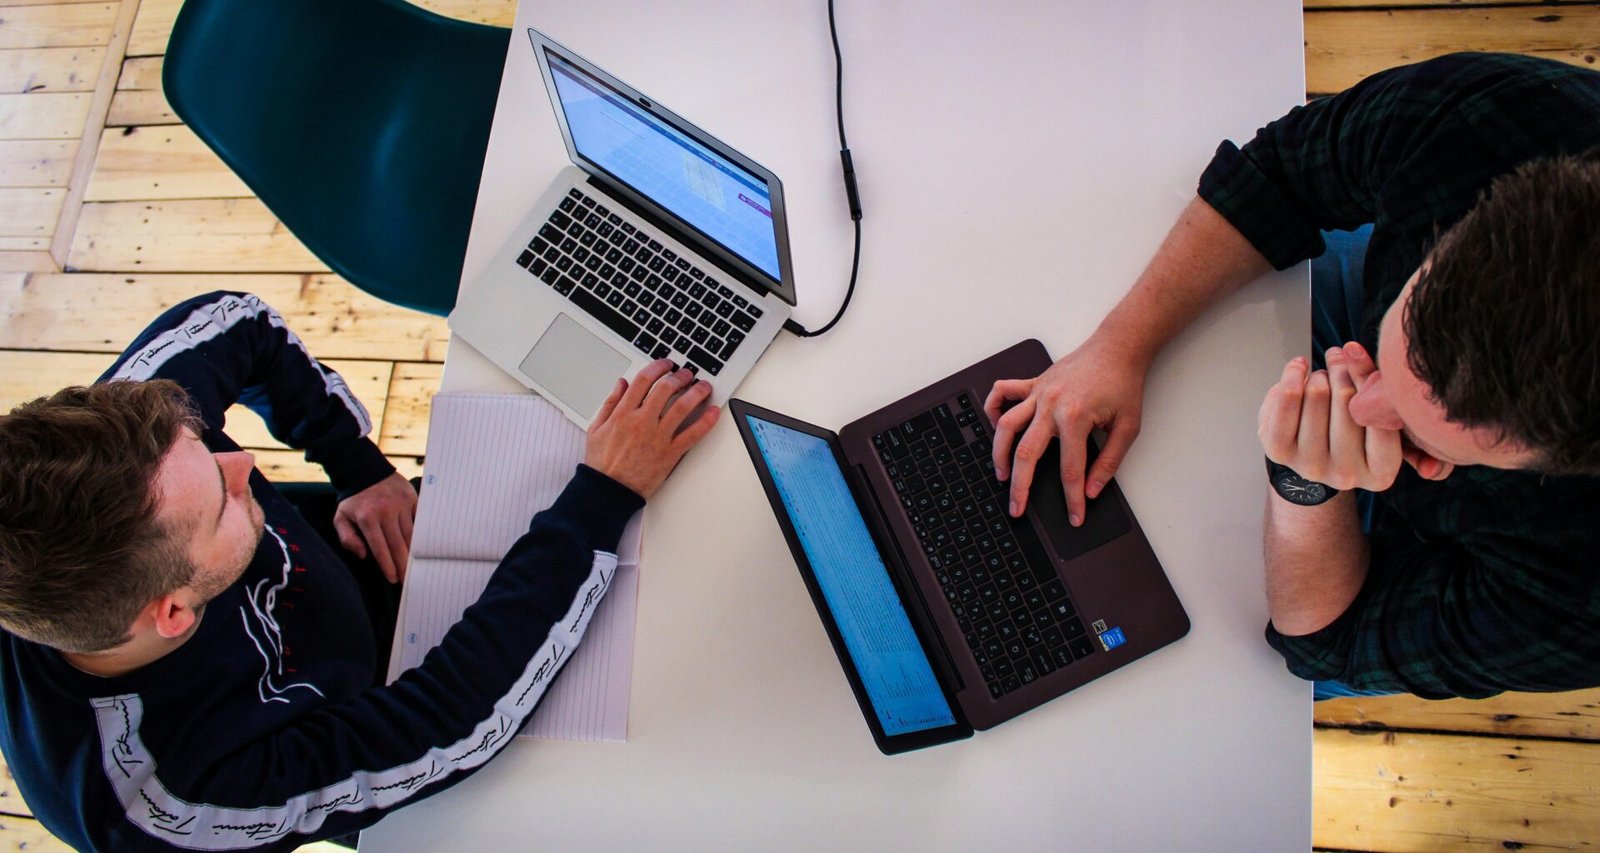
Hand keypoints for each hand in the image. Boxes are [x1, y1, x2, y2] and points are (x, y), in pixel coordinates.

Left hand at [334, 471, 417, 583]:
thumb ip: (347, 538)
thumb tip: (363, 555)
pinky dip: (420, 534)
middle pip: (398, 544)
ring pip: (411, 534)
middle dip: (403, 565)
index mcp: (367, 518)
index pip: (380, 548)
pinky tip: (421, 547)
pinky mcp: (412, 498)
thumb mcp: (340, 518)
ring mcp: (401, 504)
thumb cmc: (353, 500)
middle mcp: (386, 511)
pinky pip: (418, 520)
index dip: (387, 565)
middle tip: (407, 579)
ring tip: (414, 567)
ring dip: (412, 553)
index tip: (393, 579)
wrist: (365, 470)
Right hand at [585, 360, 719, 498]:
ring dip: (697, 392)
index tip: (666, 364)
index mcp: (624, 413)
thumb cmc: (603, 462)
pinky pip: (692, 434)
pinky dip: (706, 422)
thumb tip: (622, 383)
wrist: (610, 489)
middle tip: (687, 374)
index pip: (644, 380)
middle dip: (680, 376)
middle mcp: (642, 421)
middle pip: (666, 388)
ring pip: (682, 407)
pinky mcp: (670, 453)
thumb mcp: (597, 428)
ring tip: (704, 386)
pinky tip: (714, 412)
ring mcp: (658, 437)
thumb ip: (610, 402)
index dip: (658, 366)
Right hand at [986, 337, 1146, 523]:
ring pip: (1006, 426)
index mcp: (1076, 418)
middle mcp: (1051, 405)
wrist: (1118, 348)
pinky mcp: (1033, 383)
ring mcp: (1038, 393)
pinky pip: (1003, 392)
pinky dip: (993, 408)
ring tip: (1001, 474)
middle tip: (1017, 508)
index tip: (1074, 516)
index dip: (1072, 499)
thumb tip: (1093, 488)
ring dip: (999, 453)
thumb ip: (1109, 461)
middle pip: (1026, 454)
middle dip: (1020, 487)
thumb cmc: (1123, 384)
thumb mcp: (1127, 427)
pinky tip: (995, 425)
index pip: (1071, 470)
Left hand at [1258, 344, 1403, 491]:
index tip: (1360, 350)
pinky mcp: (1279, 452)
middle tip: (1343, 354)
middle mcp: (1345, 476)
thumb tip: (1433, 470)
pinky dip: (1292, 375)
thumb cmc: (1360, 437)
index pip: (1383, 418)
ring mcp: (1310, 466)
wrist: (1315, 457)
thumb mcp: (1394, 437)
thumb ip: (1417, 442)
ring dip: (1321, 373)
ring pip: (1317, 394)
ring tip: (1324, 371)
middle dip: (1344, 368)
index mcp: (1381, 474)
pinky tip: (1300, 367)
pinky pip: (1284, 402)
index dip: (1370, 377)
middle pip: (1348, 400)